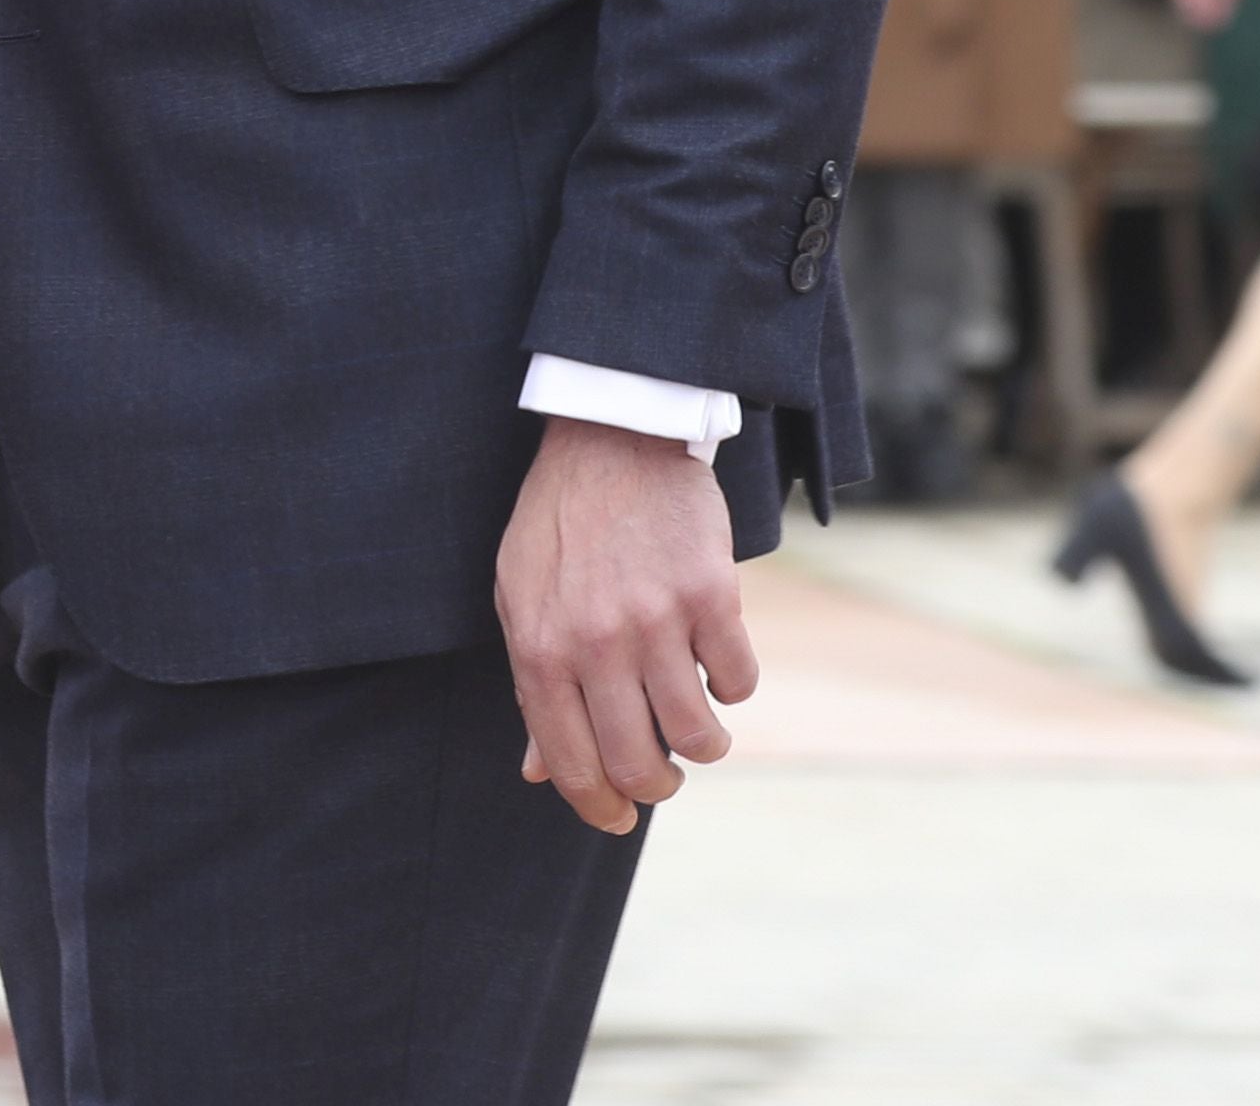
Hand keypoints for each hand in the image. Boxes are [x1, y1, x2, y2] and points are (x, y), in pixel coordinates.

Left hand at [495, 418, 751, 835]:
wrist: (611, 439)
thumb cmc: (560, 527)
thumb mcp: (521, 601)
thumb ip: (533, 687)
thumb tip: (540, 772)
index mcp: (541, 651)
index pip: (573, 765)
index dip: (599, 807)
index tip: (617, 820)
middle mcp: (597, 644)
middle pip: (640, 764)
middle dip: (657, 788)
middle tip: (664, 778)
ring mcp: (657, 619)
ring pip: (699, 735)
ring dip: (706, 747)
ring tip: (700, 729)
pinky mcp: (711, 594)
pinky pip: (738, 680)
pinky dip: (732, 688)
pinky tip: (716, 665)